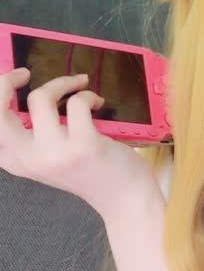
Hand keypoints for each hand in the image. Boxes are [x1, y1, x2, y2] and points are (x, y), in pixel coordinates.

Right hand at [0, 68, 153, 221]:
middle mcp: (30, 159)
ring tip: (80, 86)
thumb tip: (30, 93)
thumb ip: (33, 135)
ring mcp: (56, 154)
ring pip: (40, 98)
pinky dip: (87, 95)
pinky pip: (76, 103)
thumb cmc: (89, 171)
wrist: (124, 197)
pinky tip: (97, 102)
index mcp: (17, 161)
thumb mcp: (49, 158)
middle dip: (5, 82)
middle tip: (25, 73)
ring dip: (63, 83)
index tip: (10, 82)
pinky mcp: (83, 146)